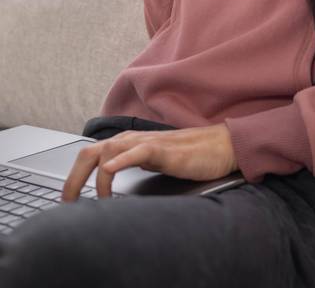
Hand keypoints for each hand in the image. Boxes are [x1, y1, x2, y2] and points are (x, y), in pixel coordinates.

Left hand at [61, 123, 238, 201]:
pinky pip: (137, 151)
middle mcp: (134, 139)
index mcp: (130, 143)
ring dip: (94, 177)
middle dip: (74, 177)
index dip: (75, 176)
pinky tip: (110, 171)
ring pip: (109, 150)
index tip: (68, 199)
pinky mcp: (164, 149)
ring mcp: (148, 143)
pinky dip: (119, 161)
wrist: (220, 146)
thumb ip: (135, 164)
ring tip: (90, 199)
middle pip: (91, 151)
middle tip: (67, 202)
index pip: (92, 154)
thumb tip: (115, 180)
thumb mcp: (155, 162)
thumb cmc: (191, 154)